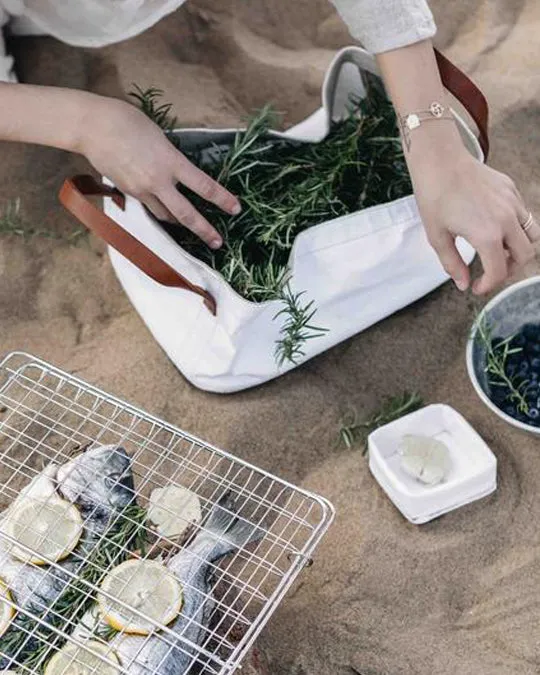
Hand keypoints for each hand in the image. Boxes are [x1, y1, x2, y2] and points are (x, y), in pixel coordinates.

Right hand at [78, 97, 239, 248]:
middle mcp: (158, 181)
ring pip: (166, 215)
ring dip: (179, 222)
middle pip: (186, 214)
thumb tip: (177, 171)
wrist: (92, 127)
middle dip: (204, 230)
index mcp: (171, 161)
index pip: (204, 186)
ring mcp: (142, 190)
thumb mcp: (160, 137)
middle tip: (218, 242)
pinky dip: (159, 209)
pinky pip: (149, 207)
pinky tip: (163, 207)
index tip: (236, 209)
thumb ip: (171, 158)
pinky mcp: (128, 193)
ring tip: (189, 226)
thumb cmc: (127, 121)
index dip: (222, 199)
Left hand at [408, 125, 538, 294]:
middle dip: (509, 270)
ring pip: (532, 234)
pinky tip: (494, 227)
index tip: (476, 287)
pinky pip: (524, 215)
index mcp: (487, 235)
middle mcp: (506, 220)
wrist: (439, 160)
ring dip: (519, 249)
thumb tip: (463, 284)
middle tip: (490, 272)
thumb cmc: (434, 197)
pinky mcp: (511, 189)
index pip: (499, 271)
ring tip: (497, 251)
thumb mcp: (437, 237)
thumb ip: (452, 264)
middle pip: (525, 256)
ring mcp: (512, 202)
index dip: (488, 285)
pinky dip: (516, 228)